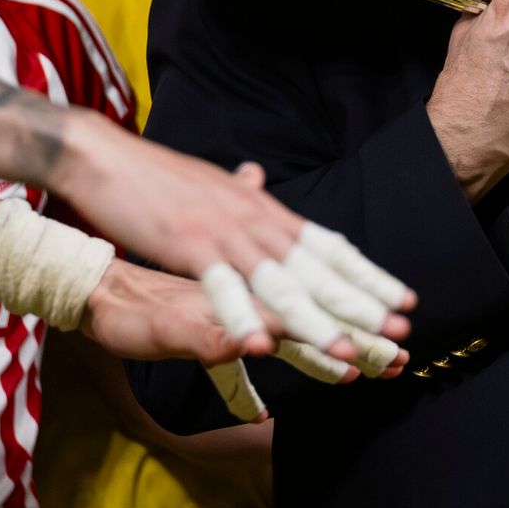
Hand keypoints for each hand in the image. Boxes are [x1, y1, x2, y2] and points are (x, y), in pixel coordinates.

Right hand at [47, 121, 415, 363]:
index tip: (404, 298)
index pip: (328, 246)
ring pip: (281, 283)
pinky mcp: (188, 245)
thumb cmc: (155, 176)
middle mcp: (256, 219)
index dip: (367, 275)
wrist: (103, 155)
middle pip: (318, 268)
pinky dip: (243, 317)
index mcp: (263, 209)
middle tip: (402, 330)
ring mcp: (226, 232)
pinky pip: (223, 288)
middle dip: (361, 303)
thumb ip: (239, 194)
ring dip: (315, 321)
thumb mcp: (210, 188)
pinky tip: (261, 347)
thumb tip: (259, 180)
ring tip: (347, 352)